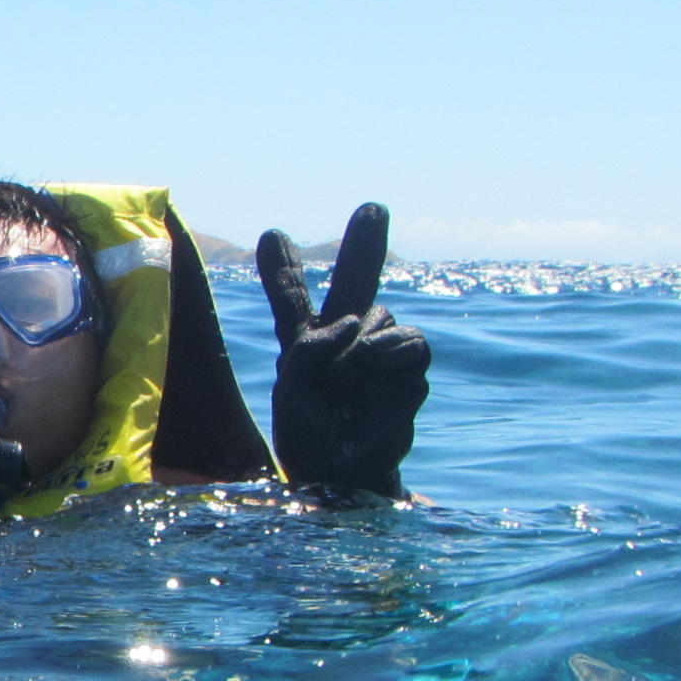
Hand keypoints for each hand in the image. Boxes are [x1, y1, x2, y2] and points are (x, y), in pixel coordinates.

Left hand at [256, 203, 428, 500]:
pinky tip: (369, 370)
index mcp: (304, 341)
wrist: (340, 471)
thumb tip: (356, 324)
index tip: (272, 236)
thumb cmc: (310, 432)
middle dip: (364, 244)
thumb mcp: (292, 386)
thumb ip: (312, 345)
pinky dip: (385, 353)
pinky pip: (409, 342)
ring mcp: (378, 350)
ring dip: (359, 344)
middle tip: (373, 208)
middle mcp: (344, 338)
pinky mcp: (409, 369)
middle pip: (355, 283)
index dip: (284, 270)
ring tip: (344, 378)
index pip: (293, 298)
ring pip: (379, 315)